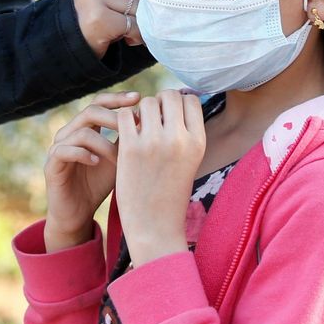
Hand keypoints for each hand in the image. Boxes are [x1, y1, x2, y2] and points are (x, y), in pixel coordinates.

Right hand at [44, 92, 139, 251]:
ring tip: (120, 157)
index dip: (118, 98)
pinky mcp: (51, 164)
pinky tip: (97, 163)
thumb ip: (129, 140)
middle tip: (134, 127)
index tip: (139, 98)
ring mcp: (58, 147)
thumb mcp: (120, 159)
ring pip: (81, 132)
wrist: (78, 213)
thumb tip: (154, 119)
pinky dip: (83, 154)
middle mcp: (70, 132)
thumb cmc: (99, 184)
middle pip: (91, 111)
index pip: (100, 102)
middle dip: (115, 117)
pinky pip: (64, 150)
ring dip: (104, 143)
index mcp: (86, 127)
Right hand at [71, 0, 142, 57]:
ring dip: (145, 20)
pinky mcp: (96, 17)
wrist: (78, 39)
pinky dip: (139, 34)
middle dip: (149, 1)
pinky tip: (129, 35)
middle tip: (144, 11)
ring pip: (140, 5)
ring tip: (133, 24)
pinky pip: (135, 24)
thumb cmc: (105, 7)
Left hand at [116, 90, 206, 266]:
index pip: (191, 100)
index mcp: (198, 142)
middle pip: (169, 96)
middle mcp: (179, 139)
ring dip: (141, 111)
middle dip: (159, 103)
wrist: (154, 226)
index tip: (169, 115)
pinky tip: (126, 135)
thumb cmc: (171, 193)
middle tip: (152, 121)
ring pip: (146, 102)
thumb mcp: (189, 161)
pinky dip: (125, 120)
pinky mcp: (131, 148)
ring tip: (140, 129)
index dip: (178, 102)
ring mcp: (154, 142)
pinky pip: (126, 115)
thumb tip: (178, 97)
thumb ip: (185, 132)